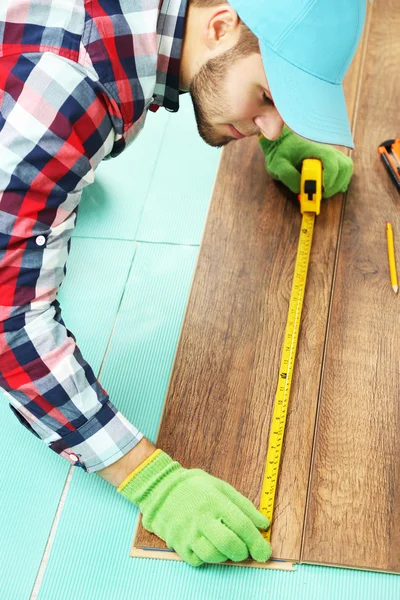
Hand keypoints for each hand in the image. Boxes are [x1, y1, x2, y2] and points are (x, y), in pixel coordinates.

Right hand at [117, 449, 271, 566]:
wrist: (160, 488)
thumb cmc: (194, 486)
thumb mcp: (221, 487)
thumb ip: (244, 506)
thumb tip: (264, 524)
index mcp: (215, 500)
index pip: (242, 525)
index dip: (257, 542)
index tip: (265, 552)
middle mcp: (201, 517)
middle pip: (229, 544)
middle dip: (243, 552)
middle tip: (245, 551)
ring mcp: (187, 531)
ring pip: (213, 555)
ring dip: (225, 556)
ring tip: (225, 546)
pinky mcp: (177, 543)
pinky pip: (198, 560)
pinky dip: (207, 558)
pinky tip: (208, 545)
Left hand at [259, 126, 352, 197]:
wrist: (282, 141)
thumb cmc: (280, 152)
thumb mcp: (278, 165)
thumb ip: (288, 176)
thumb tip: (300, 189)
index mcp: (315, 149)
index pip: (332, 163)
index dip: (330, 180)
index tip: (321, 190)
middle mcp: (327, 150)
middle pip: (345, 167)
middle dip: (336, 185)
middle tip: (322, 195)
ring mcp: (331, 153)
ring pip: (347, 168)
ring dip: (339, 183)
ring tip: (326, 192)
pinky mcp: (331, 159)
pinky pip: (344, 169)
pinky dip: (340, 180)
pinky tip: (329, 187)